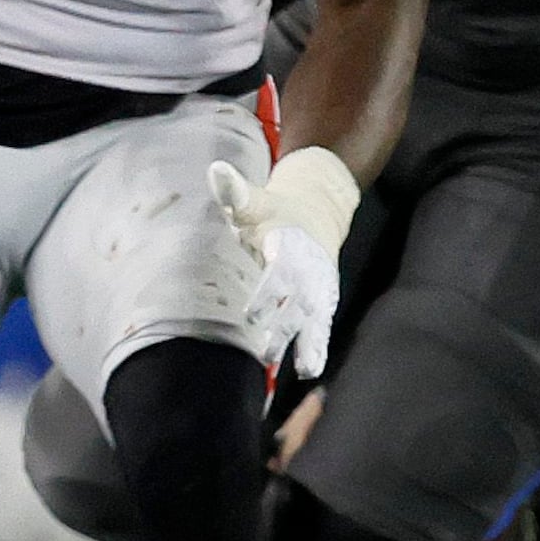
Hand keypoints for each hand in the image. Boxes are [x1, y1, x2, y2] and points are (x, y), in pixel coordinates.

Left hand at [211, 153, 352, 386]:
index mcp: (291, 243)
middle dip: (284, 325)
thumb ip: (234, 192)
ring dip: (305, 342)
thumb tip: (216, 170)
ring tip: (298, 368)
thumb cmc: (274, 211)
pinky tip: (309, 371)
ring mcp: (319, 285)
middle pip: (298, 300)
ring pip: (313, 317)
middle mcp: (309, 268)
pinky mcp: (323, 300)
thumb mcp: (255, 200)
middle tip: (265, 349)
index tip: (250, 315)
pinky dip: (317, 346)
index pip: (280, 271)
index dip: (268, 293)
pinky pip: (321, 325)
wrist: (318, 210)